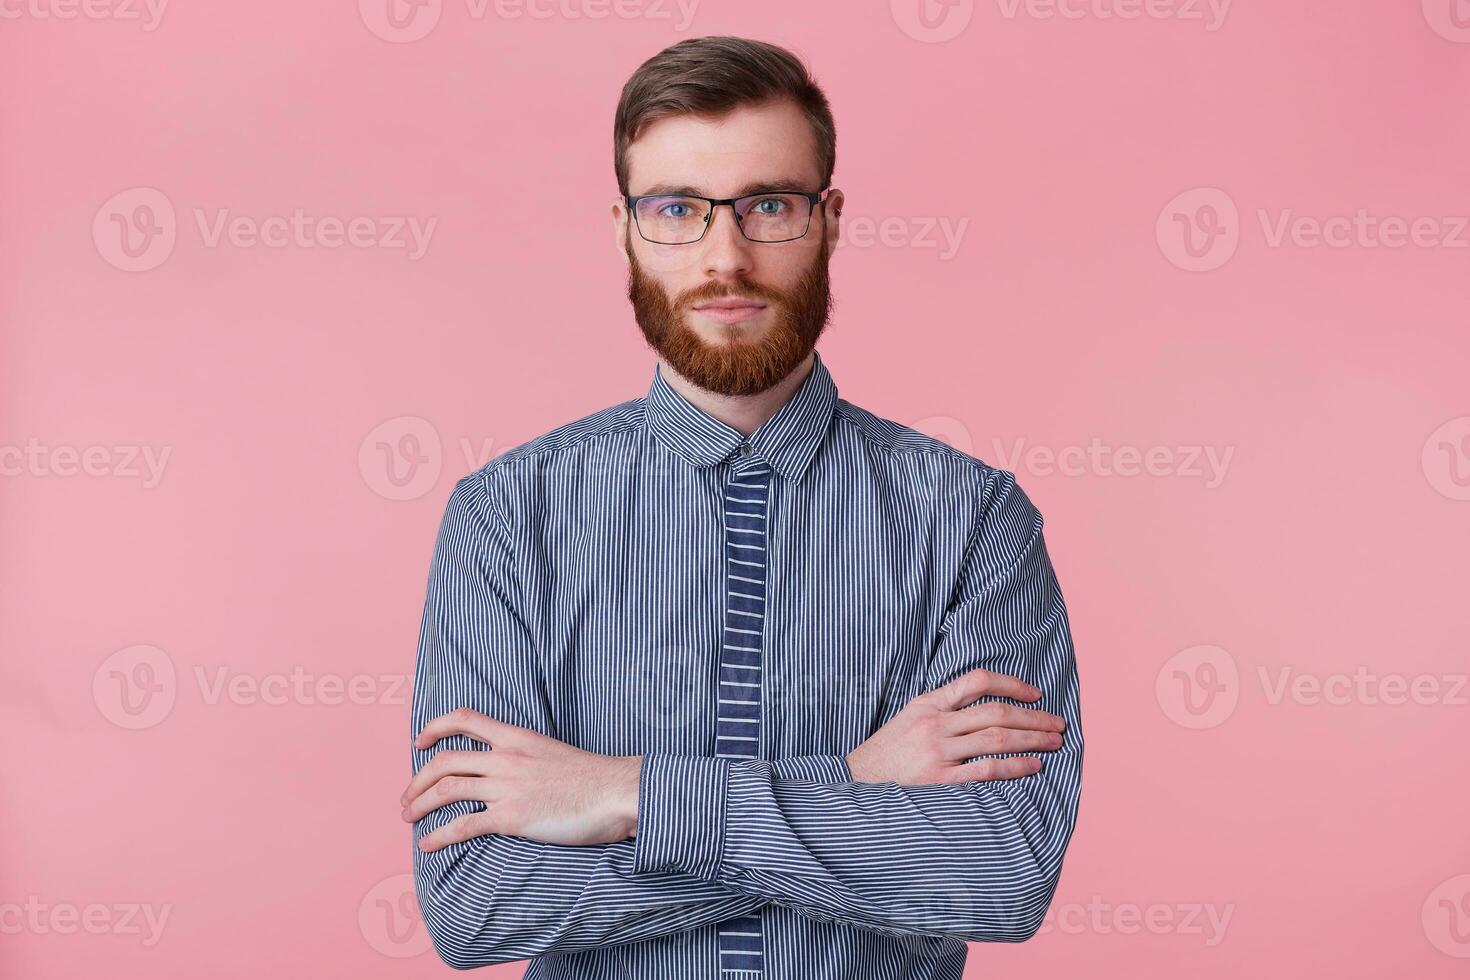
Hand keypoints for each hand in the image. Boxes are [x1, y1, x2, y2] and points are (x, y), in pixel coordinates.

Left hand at [401, 708, 642, 851]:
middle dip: (417, 778)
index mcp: (518, 737)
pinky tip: (427, 845)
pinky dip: (438, 835)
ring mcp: (507, 786)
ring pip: (446, 788)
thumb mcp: (553, 753)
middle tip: (407, 796)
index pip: (465, 719)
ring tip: (408, 817)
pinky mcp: (512, 816)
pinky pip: (463, 825)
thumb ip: (527, 757)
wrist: (616, 791)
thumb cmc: (593, 778)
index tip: (420, 742)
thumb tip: (511, 771)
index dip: (435, 727)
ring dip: (419, 804)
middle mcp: (507, 757)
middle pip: (445, 759)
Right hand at [845, 668, 1065, 784]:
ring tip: (1053, 743)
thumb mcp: (910, 715)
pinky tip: (1033, 766)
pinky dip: (1014, 767)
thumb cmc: (888, 750)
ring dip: (1031, 740)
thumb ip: (943, 706)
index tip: (1036, 693)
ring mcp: (937, 752)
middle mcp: (935, 723)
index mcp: (929, 703)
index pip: (977, 681)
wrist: (856, 780)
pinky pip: (986, 770)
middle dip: (1033, 717)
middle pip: (996, 712)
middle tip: (1058, 723)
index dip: (1012, 684)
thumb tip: (986, 701)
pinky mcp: (939, 780)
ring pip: (996, 739)